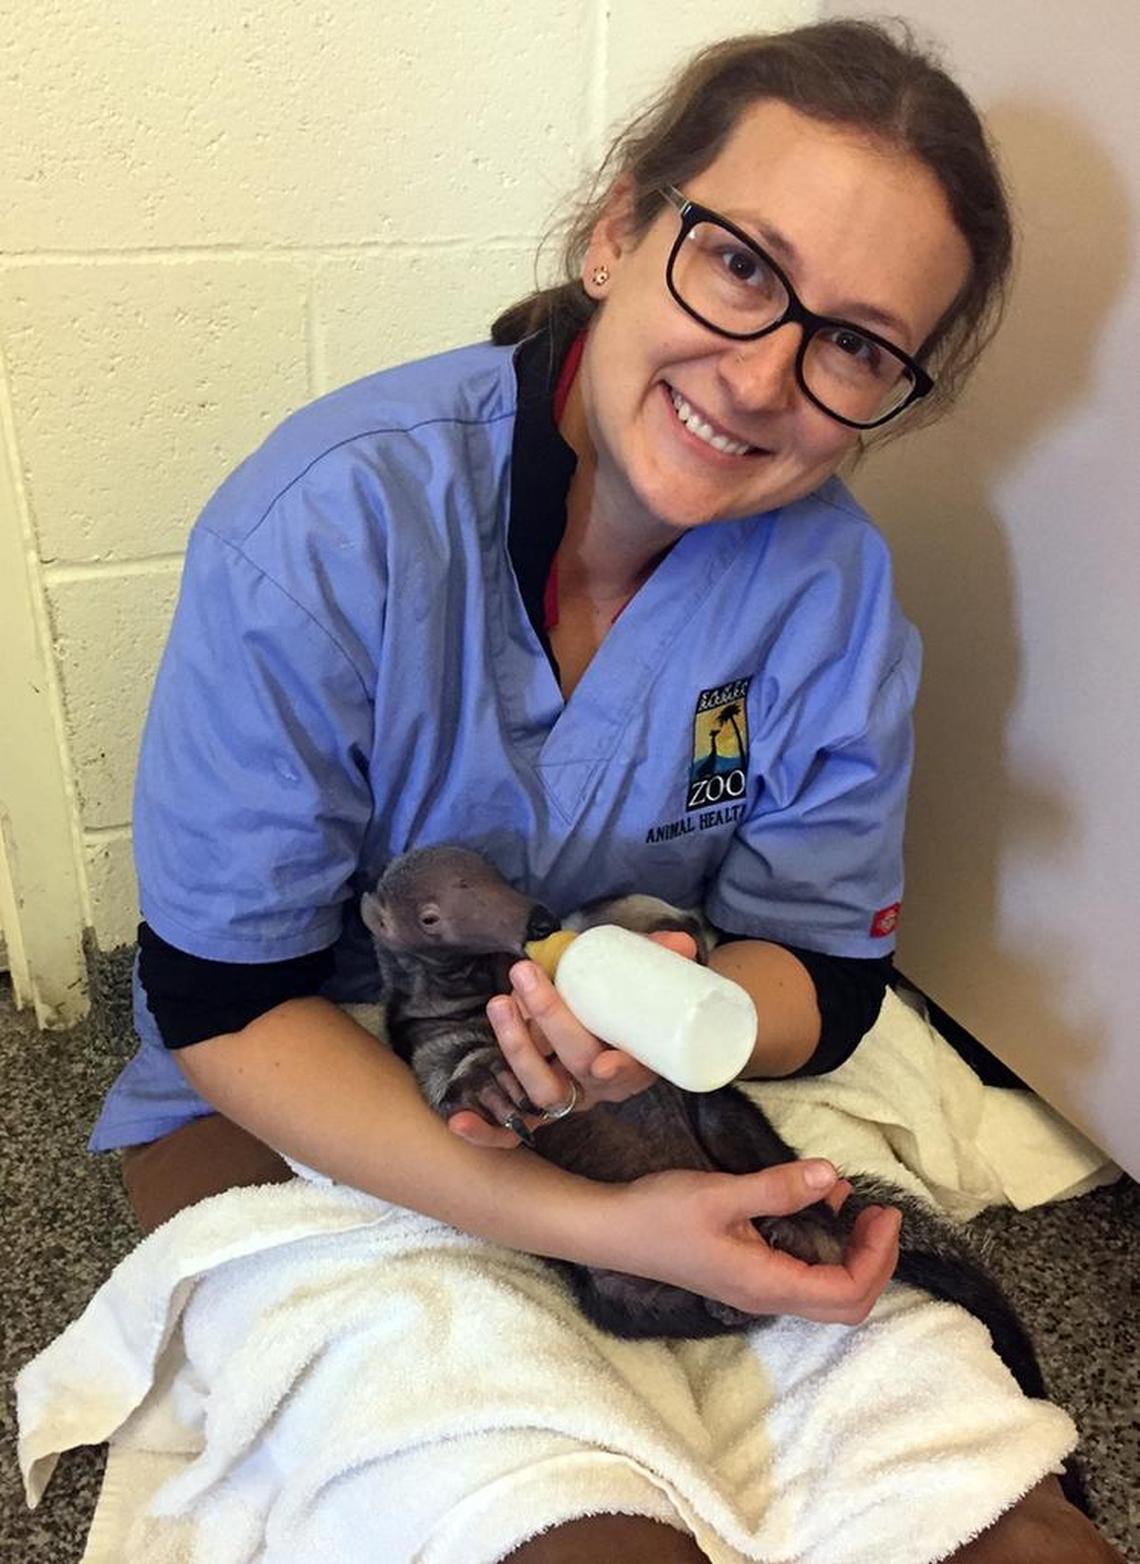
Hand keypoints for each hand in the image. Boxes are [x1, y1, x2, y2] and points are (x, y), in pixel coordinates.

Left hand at [447, 930, 696, 1148]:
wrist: (611, 1027)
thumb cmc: (629, 1003)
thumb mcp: (649, 980)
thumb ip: (662, 960)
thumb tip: (682, 943)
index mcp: (638, 1063)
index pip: (634, 1071)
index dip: (621, 1069)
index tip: (606, 1061)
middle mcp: (602, 1086)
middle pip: (578, 1066)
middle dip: (549, 1021)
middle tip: (525, 976)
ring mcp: (568, 1097)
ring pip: (542, 1089)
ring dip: (517, 1048)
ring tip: (500, 1002)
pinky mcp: (536, 1106)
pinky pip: (512, 1130)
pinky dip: (487, 1132)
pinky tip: (457, 1121)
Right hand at [612, 1160, 900, 1324]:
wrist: (613, 1230)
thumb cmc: (662, 1213)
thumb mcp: (721, 1193)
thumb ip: (778, 1188)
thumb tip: (833, 1177)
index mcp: (766, 1285)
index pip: (847, 1292)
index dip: (877, 1257)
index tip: (882, 1211)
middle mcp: (768, 1297)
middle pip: (846, 1306)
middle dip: (876, 1262)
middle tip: (879, 1215)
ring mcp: (758, 1291)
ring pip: (829, 1295)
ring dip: (854, 1256)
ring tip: (853, 1207)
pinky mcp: (749, 1276)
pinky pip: (806, 1277)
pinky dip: (828, 1250)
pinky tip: (819, 1210)